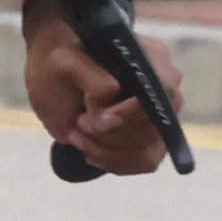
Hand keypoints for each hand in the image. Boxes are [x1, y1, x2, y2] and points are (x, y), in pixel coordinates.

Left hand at [25, 6, 175, 175]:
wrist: (56, 73)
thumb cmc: (62, 62)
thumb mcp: (67, 62)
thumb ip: (96, 84)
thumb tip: (113, 117)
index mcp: (151, 59)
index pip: (162, 94)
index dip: (130, 114)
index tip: (91, 118)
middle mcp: (165, 87)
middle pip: (155, 129)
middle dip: (110, 134)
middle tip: (80, 121)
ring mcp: (162, 114)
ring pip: (148, 152)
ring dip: (107, 150)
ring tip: (80, 132)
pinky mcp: (153, 138)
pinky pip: (144, 162)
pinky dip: (112, 160)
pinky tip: (90, 146)